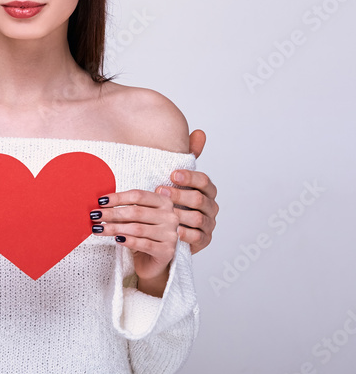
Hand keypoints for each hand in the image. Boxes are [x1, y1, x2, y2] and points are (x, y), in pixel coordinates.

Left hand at [93, 189, 178, 296]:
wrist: (152, 261)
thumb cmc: (142, 235)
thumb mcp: (134, 219)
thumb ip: (123, 209)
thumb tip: (101, 205)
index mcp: (164, 202)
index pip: (138, 195)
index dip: (118, 197)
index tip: (100, 201)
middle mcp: (170, 217)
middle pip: (136, 211)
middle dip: (112, 213)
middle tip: (94, 215)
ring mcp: (171, 234)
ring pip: (138, 228)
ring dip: (114, 228)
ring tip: (98, 228)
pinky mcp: (167, 251)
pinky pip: (144, 244)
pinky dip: (128, 241)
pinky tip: (116, 239)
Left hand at [161, 129, 218, 253]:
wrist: (171, 227)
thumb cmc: (175, 198)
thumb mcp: (178, 178)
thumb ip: (189, 156)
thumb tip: (200, 132)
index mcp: (207, 190)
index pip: (204, 181)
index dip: (190, 177)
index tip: (172, 174)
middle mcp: (211, 206)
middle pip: (200, 200)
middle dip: (180, 195)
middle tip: (161, 191)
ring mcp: (208, 224)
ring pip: (198, 218)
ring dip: (180, 214)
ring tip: (164, 212)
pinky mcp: (203, 241)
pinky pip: (198, 238)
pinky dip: (186, 234)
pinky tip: (174, 231)